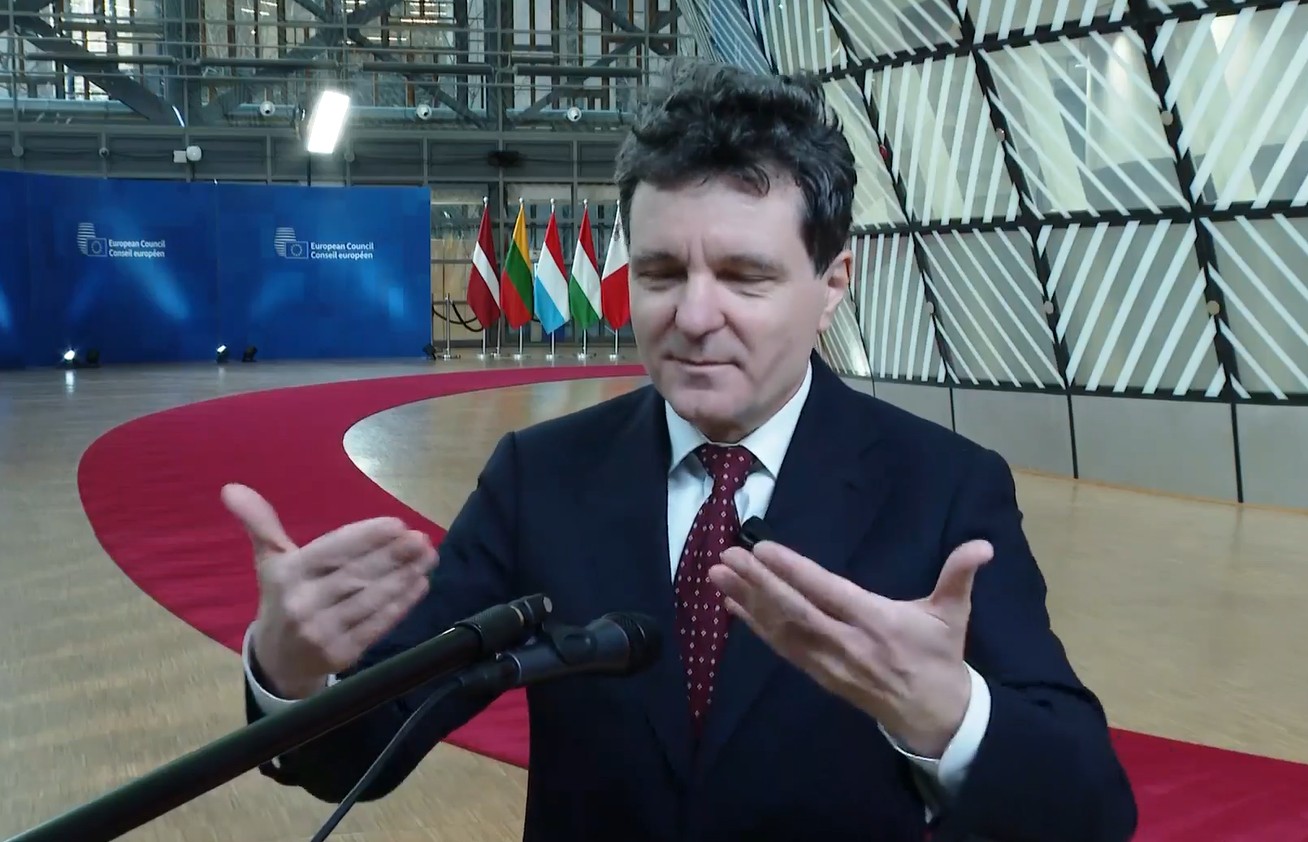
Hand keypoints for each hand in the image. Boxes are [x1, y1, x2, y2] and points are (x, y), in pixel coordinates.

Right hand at [221, 483, 438, 698]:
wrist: (277, 661)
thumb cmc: (282, 599)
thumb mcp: (270, 562)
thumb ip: (261, 524)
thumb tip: (232, 488)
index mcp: (287, 576)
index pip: (332, 551)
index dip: (366, 537)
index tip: (398, 524)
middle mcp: (302, 604)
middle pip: (356, 575)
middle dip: (393, 555)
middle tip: (422, 539)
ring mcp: (322, 632)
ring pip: (370, 599)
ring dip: (404, 577)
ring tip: (428, 557)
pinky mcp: (342, 654)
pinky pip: (376, 625)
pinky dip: (401, 604)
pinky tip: (420, 584)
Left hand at [708, 539, 991, 757]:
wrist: (934, 717)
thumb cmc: (939, 657)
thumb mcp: (954, 615)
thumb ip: (960, 576)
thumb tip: (983, 546)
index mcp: (877, 621)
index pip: (828, 592)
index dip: (794, 572)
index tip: (763, 550)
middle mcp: (846, 642)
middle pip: (795, 610)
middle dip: (758, 583)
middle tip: (726, 556)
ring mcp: (829, 662)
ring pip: (782, 629)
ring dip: (747, 601)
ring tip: (717, 575)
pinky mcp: (819, 675)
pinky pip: (782, 648)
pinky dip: (755, 626)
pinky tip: (732, 606)